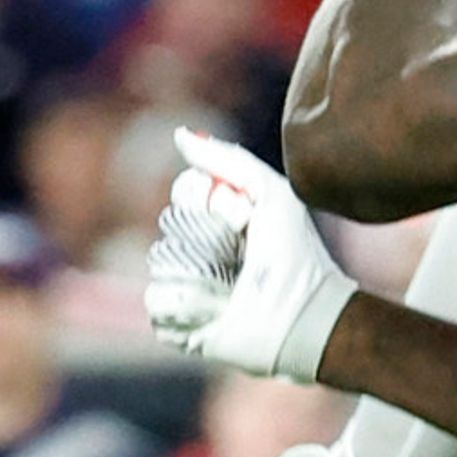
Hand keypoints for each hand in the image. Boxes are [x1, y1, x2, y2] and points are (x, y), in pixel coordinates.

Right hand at [145, 129, 358, 382]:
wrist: (300, 318)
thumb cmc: (292, 253)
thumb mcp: (270, 194)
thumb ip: (230, 160)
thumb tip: (180, 135)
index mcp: (218, 215)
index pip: (186, 191)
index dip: (206, 198)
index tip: (242, 215)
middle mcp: (197, 246)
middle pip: (171, 223)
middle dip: (206, 236)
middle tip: (240, 254)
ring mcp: (185, 283)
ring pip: (161, 262)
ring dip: (199, 272)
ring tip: (230, 286)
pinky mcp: (175, 322)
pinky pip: (157, 300)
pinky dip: (186, 304)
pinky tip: (214, 310)